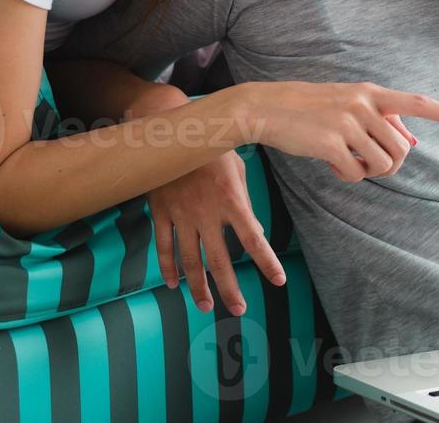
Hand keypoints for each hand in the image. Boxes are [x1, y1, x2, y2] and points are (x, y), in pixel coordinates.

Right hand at [121, 84, 289, 314]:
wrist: (174, 130)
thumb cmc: (212, 149)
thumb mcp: (238, 170)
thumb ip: (245, 203)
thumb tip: (255, 233)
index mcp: (231, 200)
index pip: (253, 239)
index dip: (267, 262)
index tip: (278, 281)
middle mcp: (206, 212)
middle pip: (219, 260)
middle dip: (230, 288)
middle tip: (240, 309)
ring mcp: (181, 215)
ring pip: (189, 260)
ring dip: (198, 287)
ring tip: (207, 306)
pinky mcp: (161, 212)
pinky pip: (163, 246)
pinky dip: (167, 267)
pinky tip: (173, 284)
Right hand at [242, 81, 438, 181]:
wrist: (267, 107)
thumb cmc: (312, 108)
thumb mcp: (349, 105)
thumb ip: (382, 120)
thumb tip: (412, 143)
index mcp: (371, 93)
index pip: (417, 103)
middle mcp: (363, 105)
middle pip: (401, 150)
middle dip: (390, 163)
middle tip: (366, 161)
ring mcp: (347, 123)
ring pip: (381, 165)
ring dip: (367, 171)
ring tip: (346, 160)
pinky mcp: (330, 143)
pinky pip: (354, 173)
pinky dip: (347, 176)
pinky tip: (331, 165)